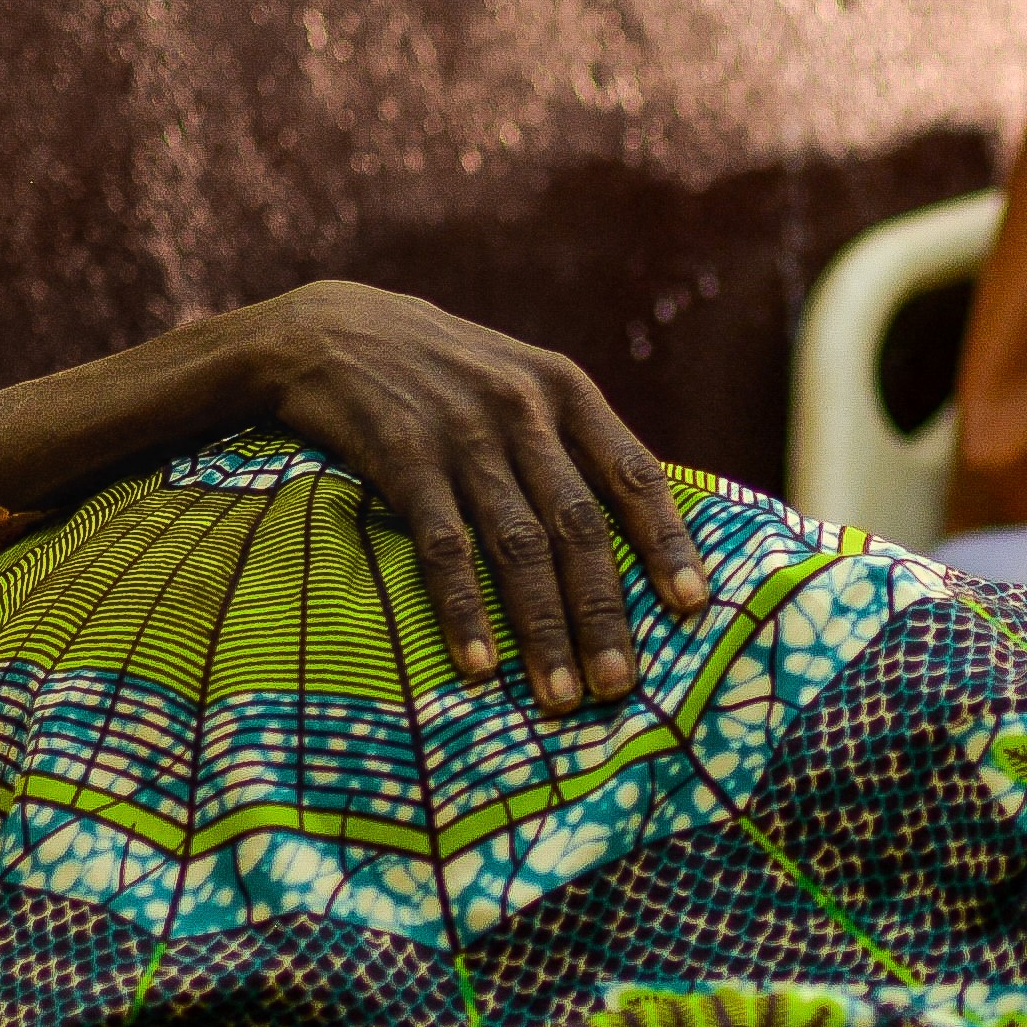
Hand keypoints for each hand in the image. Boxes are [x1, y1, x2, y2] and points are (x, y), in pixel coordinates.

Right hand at [236, 281, 712, 709]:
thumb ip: (573, 442)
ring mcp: (461, 436)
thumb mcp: (521, 380)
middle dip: (603, 612)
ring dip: (542, 630)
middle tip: (621, 685)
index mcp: (565, 390)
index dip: (666, 542)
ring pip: (517, 548)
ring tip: (561, 697)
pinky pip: (443, 549)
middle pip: (578, 526)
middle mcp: (523, 411)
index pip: (634, 474)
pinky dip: (465, 611)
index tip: (692, 605)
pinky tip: (480, 666)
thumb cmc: (446, 371)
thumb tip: (640, 528)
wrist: (334, 328)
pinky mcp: (404, 461)